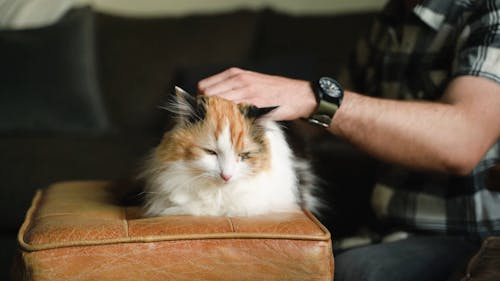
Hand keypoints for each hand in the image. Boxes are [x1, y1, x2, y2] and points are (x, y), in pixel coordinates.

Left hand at [197, 67, 316, 120]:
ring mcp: (247, 91)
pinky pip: (234, 112)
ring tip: (219, 127)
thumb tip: (214, 107)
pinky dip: (229, 121)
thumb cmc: (275, 92)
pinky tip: (232, 128)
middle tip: (209, 123)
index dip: (201, 101)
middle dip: (205, 110)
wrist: (300, 95)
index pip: (204, 86)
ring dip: (215, 117)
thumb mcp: (252, 84)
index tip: (203, 113)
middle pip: (207, 94)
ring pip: (218, 103)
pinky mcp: (255, 104)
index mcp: (235, 74)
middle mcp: (238, 79)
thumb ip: (234, 91)